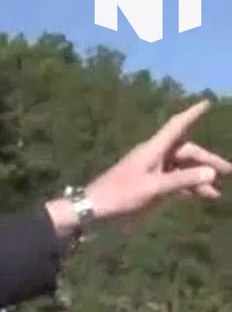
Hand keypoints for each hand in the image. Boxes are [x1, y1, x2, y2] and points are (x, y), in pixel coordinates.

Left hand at [46, 100, 230, 234]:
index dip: (192, 114)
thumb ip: (182, 180)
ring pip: (181, 168)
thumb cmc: (120, 195)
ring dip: (198, 177)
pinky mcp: (147, 184)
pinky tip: (200, 196)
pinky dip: (187, 186)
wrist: (92, 209)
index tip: (207, 103)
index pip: (177, 126)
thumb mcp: (154, 188)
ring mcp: (150, 170)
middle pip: (185, 152)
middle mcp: (153, 156)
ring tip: (215, 193)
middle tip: (228, 172)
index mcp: (153, 149)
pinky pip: (173, 180)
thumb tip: (210, 172)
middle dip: (207, 160)